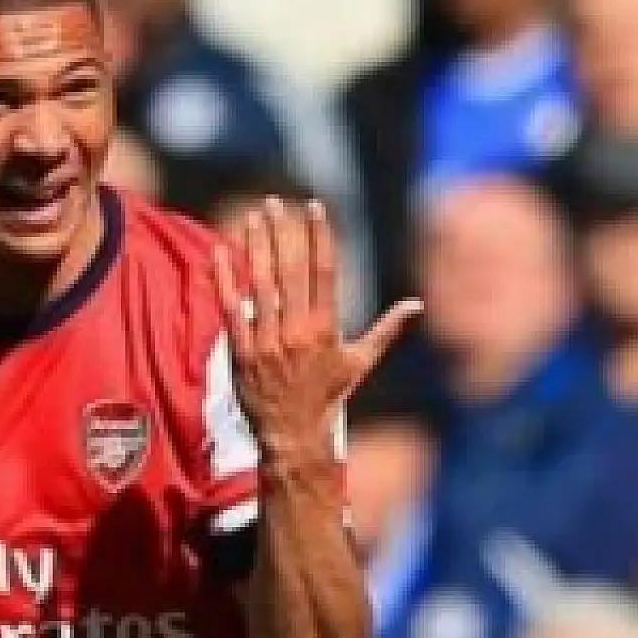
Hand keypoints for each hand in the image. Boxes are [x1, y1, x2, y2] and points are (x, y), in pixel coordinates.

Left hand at [213, 198, 421, 481]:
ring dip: (255, 246)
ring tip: (252, 217)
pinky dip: (225, 279)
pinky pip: (230, 308)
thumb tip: (416, 305)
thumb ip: (386, 329)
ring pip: (259, 283)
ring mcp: (266, 341)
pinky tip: (222, 251)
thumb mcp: (359, 363)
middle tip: (274, 201)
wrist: (293, 436)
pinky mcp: (241, 352)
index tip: (313, 207)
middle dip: (282, 232)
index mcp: (326, 328)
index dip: (319, 235)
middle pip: (288, 269)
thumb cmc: (328, 398)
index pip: (324, 270)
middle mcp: (296, 331)